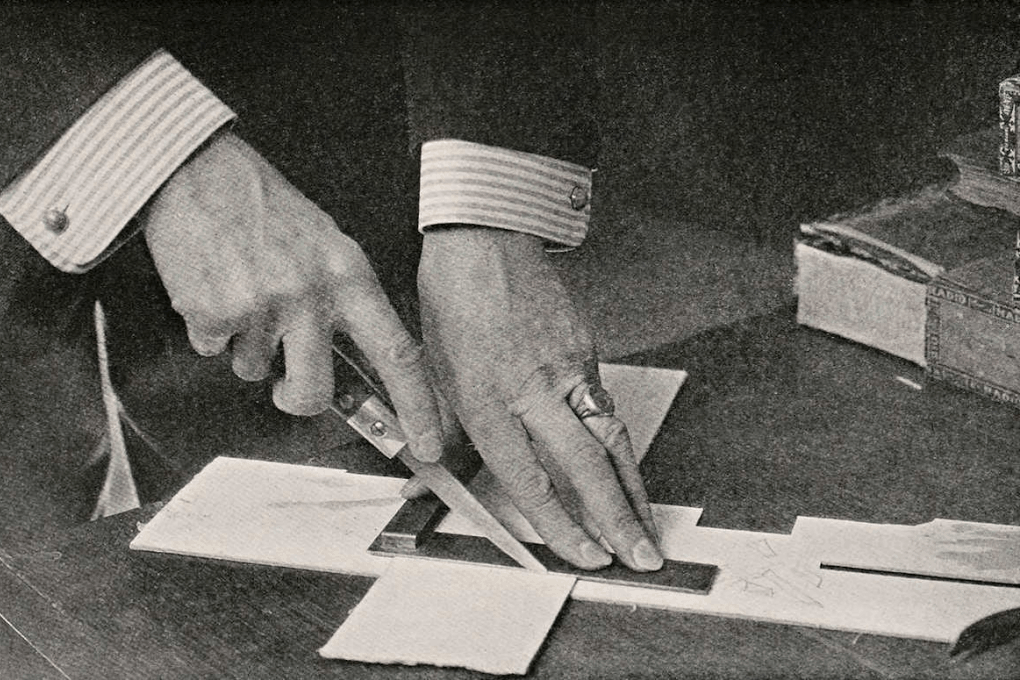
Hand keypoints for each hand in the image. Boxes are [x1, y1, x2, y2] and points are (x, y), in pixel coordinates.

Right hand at [142, 130, 443, 462]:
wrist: (195, 170)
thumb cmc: (261, 204)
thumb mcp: (324, 243)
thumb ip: (341, 298)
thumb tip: (351, 356)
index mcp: (349, 275)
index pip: (399, 353)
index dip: (418, 407)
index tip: (428, 444)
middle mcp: (311, 295)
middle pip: (315, 392)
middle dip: (295, 399)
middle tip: (284, 387)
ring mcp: (262, 306)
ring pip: (254, 371)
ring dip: (244, 348)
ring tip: (239, 294)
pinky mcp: (214, 313)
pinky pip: (213, 350)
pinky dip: (209, 330)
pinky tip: (211, 287)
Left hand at [418, 227, 662, 569]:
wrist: (484, 236)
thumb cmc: (452, 299)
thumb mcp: (433, 368)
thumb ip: (443, 426)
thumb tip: (434, 471)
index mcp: (487, 397)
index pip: (529, 477)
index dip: (561, 524)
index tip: (584, 554)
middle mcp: (533, 387)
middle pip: (587, 465)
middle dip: (619, 519)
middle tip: (642, 556)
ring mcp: (567, 367)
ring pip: (611, 439)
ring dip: (633, 490)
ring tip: (648, 528)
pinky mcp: (587, 349)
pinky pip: (605, 405)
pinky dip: (618, 444)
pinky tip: (626, 471)